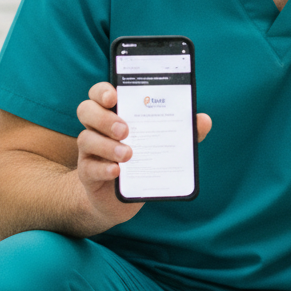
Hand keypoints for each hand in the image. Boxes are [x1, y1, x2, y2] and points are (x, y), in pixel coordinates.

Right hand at [76, 82, 212, 228]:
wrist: (119, 199)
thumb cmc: (143, 159)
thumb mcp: (164, 143)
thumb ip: (184, 131)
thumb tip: (204, 120)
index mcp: (115, 113)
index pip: (100, 93)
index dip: (103, 91)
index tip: (115, 96)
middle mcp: (97, 128)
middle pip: (86, 110)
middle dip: (104, 117)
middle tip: (126, 129)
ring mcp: (90, 151)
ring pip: (86, 139)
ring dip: (107, 146)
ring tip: (129, 154)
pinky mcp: (88, 174)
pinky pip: (87, 168)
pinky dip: (103, 168)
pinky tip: (117, 171)